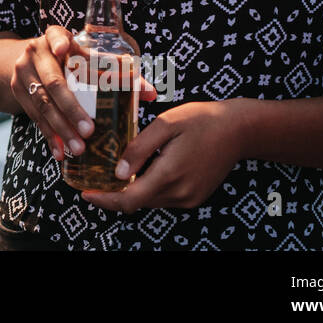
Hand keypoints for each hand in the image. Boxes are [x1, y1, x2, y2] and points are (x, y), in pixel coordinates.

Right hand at [10, 25, 156, 161]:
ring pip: (42, 104)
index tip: (63, 50)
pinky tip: (61, 151)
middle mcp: (36, 52)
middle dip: (71, 108)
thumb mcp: (84, 58)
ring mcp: (22, 72)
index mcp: (55, 37)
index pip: (56, 36)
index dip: (59, 42)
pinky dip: (49, 135)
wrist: (28, 63)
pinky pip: (34, 117)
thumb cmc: (67, 60)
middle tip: (89, 130)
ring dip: (61, 128)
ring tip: (79, 147)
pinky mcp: (17, 91)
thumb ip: (115, 72)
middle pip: (54, 82)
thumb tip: (150, 93)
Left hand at [81, 100, 241, 212]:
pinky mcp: (195, 197)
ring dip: (131, 192)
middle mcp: (180, 193)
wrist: (238, 130)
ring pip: (150, 201)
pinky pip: (163, 198)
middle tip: (93, 182)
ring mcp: (189, 198)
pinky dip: (148, 190)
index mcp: (169, 174)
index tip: (85, 194)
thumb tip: (118, 173)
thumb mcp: (165, 124)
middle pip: (137, 203)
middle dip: (113, 195)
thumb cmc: (200, 120)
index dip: (104, 200)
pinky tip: (140, 173)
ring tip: (112, 175)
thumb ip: (139, 149)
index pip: (129, 200)